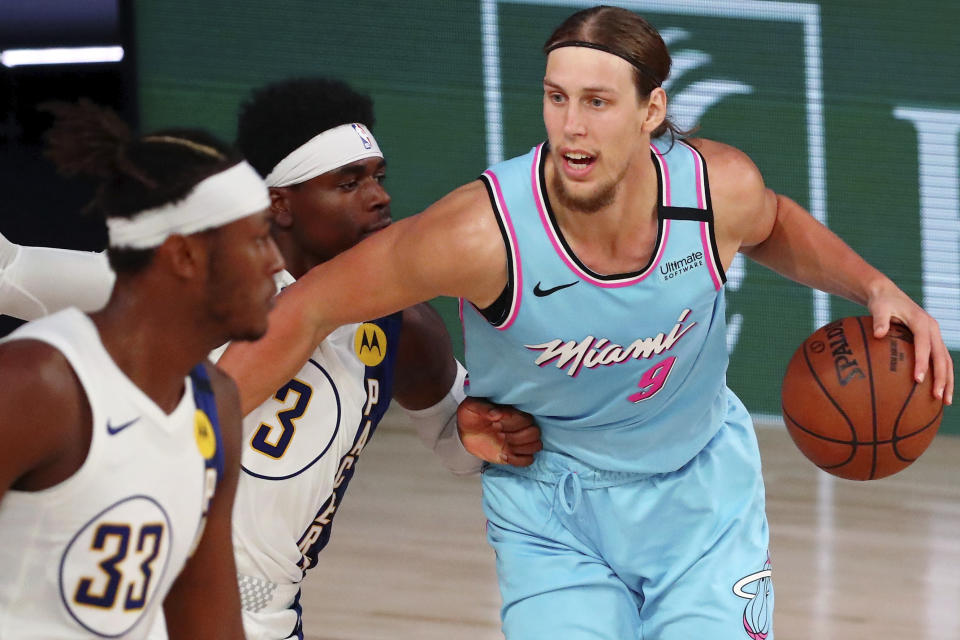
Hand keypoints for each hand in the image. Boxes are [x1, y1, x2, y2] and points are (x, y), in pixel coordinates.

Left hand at [457, 397, 541, 465]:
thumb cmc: (471, 415)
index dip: (514, 423)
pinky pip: (526, 460)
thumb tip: (497, 414)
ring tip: (505, 447)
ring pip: (536, 446)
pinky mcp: (511, 454)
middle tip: (502, 436)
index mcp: (512, 412)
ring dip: (522, 449)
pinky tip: (504, 456)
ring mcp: (516, 441)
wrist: (466, 429)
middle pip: (535, 433)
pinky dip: (519, 461)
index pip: (526, 419)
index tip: (497, 424)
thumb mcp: (472, 406)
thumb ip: (484, 408)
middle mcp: (518, 427)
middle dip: (520, 437)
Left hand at [868, 282, 953, 404]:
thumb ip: (880, 320)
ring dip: (947, 381)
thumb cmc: (881, 303)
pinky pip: (940, 360)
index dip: (922, 363)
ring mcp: (935, 335)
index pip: (924, 345)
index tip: (918, 380)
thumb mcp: (878, 308)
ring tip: (945, 401)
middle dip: (942, 378)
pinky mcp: (932, 341)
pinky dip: (942, 376)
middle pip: (941, 357)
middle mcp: (933, 329)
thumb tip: (878, 334)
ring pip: (946, 361)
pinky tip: (938, 392)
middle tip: (938, 397)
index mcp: (921, 322)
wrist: (888, 294)